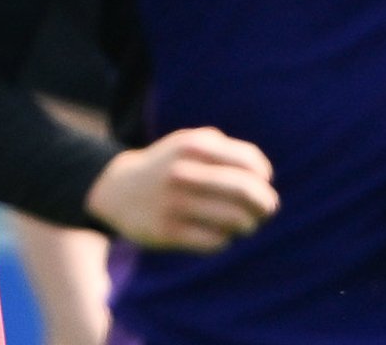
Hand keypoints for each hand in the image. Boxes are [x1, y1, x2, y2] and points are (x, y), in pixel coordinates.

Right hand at [84, 126, 278, 251]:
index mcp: (194, 146)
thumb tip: (264, 177)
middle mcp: (183, 173)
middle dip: (264, 204)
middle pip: (245, 191)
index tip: (264, 183)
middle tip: (268, 210)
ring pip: (234, 219)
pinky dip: (225, 239)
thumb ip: (230, 152)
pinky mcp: (166, 231)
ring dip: (248, 224)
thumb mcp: (193, 143)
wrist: (117, 190)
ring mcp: (173, 203)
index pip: (249, 163)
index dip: (264, 177)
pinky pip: (214, 241)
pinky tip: (221, 234)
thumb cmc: (170, 164)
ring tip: (247, 224)